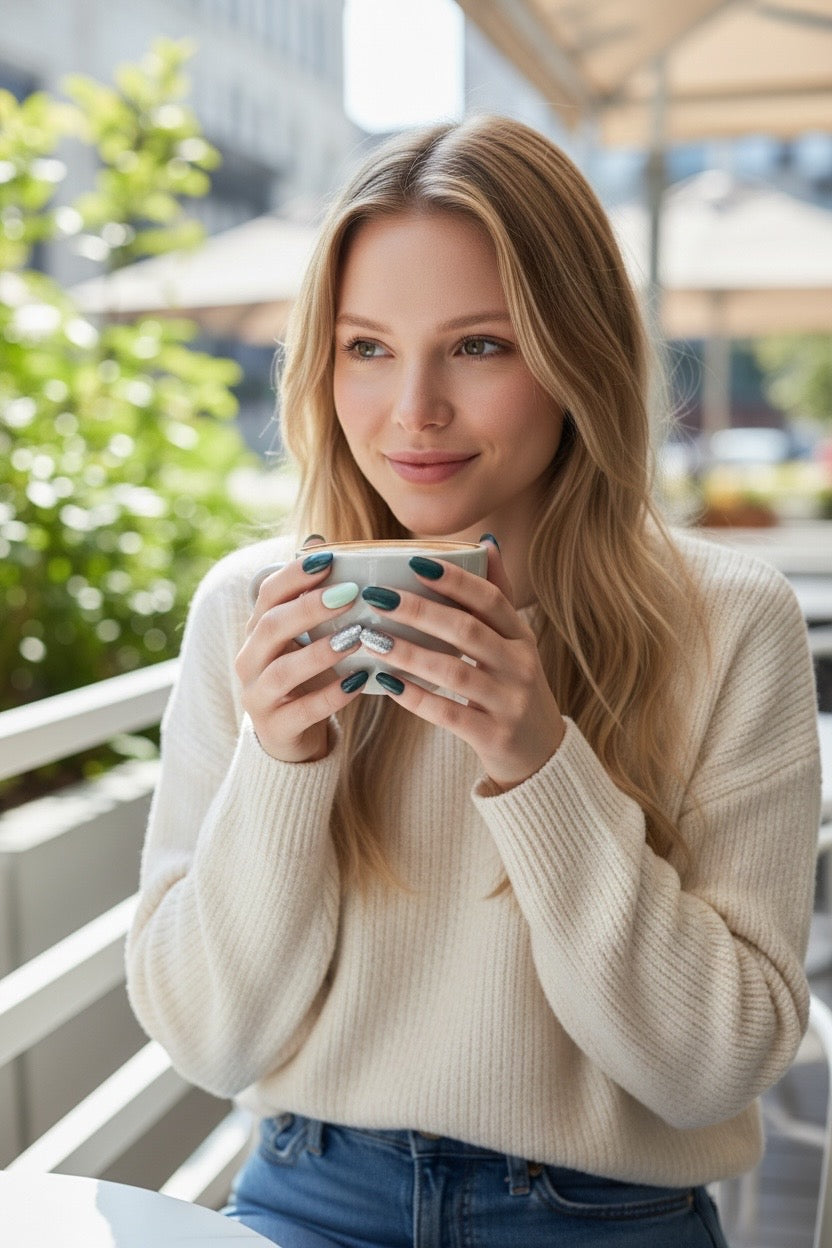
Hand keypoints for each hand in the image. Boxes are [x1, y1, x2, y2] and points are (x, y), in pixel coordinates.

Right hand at [235, 541, 367, 763]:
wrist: (290, 736)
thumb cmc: (304, 677)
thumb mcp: (303, 636)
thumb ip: (309, 596)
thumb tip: (318, 541)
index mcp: (256, 631)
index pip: (267, 594)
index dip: (295, 575)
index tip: (329, 559)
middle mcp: (250, 660)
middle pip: (271, 626)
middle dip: (309, 607)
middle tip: (349, 594)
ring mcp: (259, 695)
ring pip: (284, 670)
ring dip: (321, 651)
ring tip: (356, 637)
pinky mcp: (276, 727)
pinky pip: (303, 710)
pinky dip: (332, 695)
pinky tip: (359, 681)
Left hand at [362, 542, 565, 789]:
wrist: (540, 754)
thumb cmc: (514, 689)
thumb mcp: (516, 643)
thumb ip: (498, 597)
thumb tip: (486, 543)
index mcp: (522, 637)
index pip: (490, 598)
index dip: (454, 579)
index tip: (413, 562)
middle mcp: (520, 665)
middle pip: (466, 630)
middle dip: (418, 611)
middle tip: (376, 597)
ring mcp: (509, 702)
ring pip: (454, 671)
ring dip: (408, 653)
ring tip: (372, 639)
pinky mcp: (493, 735)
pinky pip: (448, 713)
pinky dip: (416, 697)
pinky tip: (386, 683)